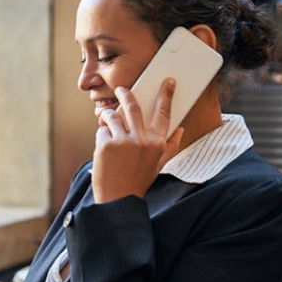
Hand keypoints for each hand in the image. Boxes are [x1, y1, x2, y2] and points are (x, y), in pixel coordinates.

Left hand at [92, 77, 183, 202]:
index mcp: (157, 143)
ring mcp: (123, 141)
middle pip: (133, 107)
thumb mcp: (158, 165)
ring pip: (113, 116)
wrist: (118, 198)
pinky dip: (101, 136)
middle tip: (121, 90)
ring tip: (105, 120)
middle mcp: (142, 140)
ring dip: (107, 116)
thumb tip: (180, 130)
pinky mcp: (106, 145)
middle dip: (125, 94)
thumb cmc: (137, 182)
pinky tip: (102, 147)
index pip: (164, 114)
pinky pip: (101, 131)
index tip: (167, 82)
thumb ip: (170, 147)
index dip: (166, 96)